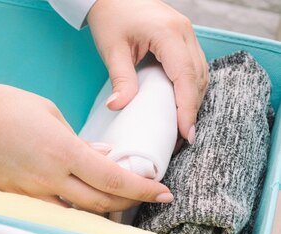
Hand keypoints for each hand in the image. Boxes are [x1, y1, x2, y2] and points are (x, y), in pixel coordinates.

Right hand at [0, 77, 173, 212]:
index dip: (143, 190)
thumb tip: (102, 157)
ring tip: (118, 206)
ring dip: (102, 213)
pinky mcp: (14, 199)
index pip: (114, 179)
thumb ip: (79, 142)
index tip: (163, 193)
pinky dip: (72, 211)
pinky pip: (51, 211)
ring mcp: (31, 194)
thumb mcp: (49, 114)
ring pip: (78, 215)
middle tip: (147, 199)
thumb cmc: (3, 107)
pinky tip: (80, 206)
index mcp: (63, 153)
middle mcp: (50, 180)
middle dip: (130, 204)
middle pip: (101, 204)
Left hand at [87, 0, 208, 142]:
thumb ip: (120, 79)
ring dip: (194, 99)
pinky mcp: (182, 38)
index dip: (187, 106)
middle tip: (183, 137)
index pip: (185, 76)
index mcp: (168, 34)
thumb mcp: (112, 49)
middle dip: (192, 108)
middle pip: (198, 76)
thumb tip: (118, 107)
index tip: (186, 132)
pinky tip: (180, 104)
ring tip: (182, 126)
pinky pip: (194, 66)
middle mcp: (184, 32)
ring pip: (200, 72)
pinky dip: (190, 87)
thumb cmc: (111, 18)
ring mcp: (186, 34)